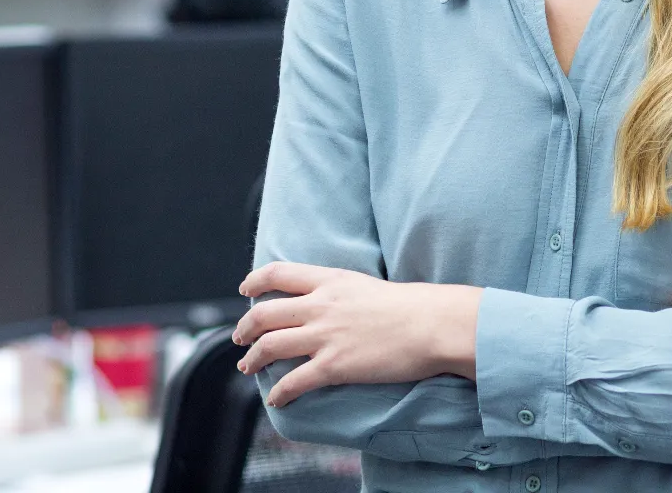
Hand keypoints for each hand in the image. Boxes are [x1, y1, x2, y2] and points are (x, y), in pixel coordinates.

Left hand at [233, 262, 481, 406]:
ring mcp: (325, 336)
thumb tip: (329, 302)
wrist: (432, 324)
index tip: (245, 290)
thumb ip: (341, 291)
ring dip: (252, 359)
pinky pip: (293, 381)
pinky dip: (279, 392)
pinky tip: (277, 399)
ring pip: (270, 346)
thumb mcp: (366, 285)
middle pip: (264, 313)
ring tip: (247, 367)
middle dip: (245, 328)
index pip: (278, 273)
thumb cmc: (411, 306)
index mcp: (329, 280)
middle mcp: (320, 305)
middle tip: (239, 339)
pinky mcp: (334, 366)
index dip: (254, 281)